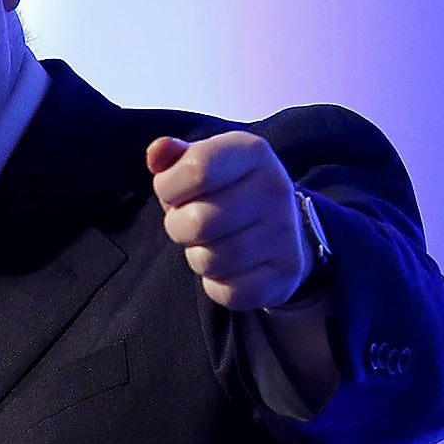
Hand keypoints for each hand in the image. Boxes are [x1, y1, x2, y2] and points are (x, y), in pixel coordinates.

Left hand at [148, 132, 309, 311]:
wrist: (279, 228)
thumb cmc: (224, 192)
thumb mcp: (201, 165)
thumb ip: (174, 158)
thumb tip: (157, 153)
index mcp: (252, 152)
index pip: (195, 169)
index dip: (169, 188)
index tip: (175, 193)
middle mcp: (275, 187)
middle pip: (197, 221)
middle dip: (178, 227)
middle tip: (190, 224)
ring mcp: (285, 232)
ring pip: (210, 260)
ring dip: (197, 257)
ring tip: (210, 244)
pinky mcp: (286, 273)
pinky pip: (228, 292)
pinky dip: (216, 285)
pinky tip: (228, 268)